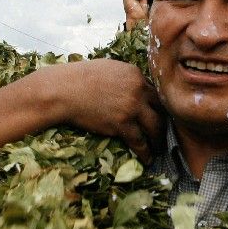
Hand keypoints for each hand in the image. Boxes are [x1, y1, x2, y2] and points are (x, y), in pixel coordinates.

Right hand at [47, 59, 164, 163]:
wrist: (63, 91)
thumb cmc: (79, 78)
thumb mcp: (109, 69)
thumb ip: (126, 78)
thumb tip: (133, 88)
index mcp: (135, 74)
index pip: (154, 92)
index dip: (156, 106)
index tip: (157, 115)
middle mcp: (138, 90)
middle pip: (160, 109)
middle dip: (164, 123)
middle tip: (163, 133)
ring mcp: (131, 107)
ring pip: (155, 126)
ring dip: (158, 140)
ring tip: (158, 148)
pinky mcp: (122, 124)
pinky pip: (139, 141)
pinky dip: (145, 152)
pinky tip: (147, 159)